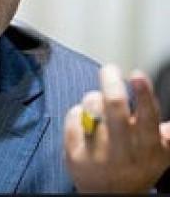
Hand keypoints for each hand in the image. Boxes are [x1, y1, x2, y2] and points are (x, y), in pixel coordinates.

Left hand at [64, 63, 169, 192]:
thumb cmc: (133, 166)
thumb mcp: (157, 156)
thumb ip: (167, 136)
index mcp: (147, 150)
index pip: (148, 119)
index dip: (143, 94)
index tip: (137, 74)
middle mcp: (123, 154)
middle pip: (114, 107)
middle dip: (111, 82)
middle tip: (110, 69)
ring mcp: (96, 155)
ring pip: (92, 107)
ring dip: (94, 97)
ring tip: (98, 102)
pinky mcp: (74, 155)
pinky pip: (73, 116)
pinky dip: (78, 111)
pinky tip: (84, 121)